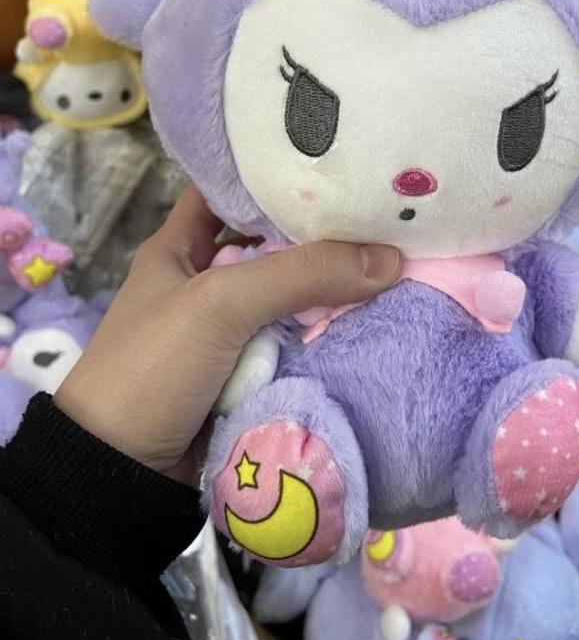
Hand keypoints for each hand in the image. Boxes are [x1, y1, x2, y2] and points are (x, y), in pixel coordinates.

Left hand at [55, 186, 400, 484]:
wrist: (124, 476)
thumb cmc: (154, 368)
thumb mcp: (219, 303)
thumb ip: (300, 275)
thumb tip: (390, 258)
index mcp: (180, 247)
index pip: (230, 189)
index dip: (272, 173)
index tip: (331, 164)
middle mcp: (208, 280)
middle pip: (273, 244)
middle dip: (321, 233)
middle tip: (382, 212)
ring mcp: (232, 328)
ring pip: (292, 294)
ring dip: (332, 286)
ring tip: (394, 256)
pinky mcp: (252, 369)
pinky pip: (298, 339)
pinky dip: (327, 330)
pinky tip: (374, 313)